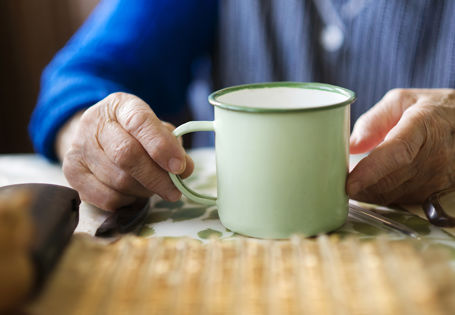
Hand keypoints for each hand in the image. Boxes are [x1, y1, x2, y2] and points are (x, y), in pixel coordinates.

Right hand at [59, 92, 193, 210]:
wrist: (93, 137)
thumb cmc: (132, 134)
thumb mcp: (154, 129)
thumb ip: (172, 145)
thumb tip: (184, 169)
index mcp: (120, 105)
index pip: (140, 122)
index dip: (162, 146)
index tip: (180, 166)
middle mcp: (94, 123)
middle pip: (127, 155)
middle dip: (157, 177)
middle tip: (174, 191)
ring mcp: (78, 148)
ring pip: (118, 180)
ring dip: (144, 190)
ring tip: (153, 188)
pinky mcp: (72, 173)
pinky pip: (106, 197)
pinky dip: (127, 200)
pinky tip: (133, 193)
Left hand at [347, 88, 454, 204]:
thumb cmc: (430, 109)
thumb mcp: (400, 101)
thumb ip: (372, 121)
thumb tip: (351, 145)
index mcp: (424, 125)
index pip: (397, 153)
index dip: (371, 171)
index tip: (349, 184)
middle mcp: (435, 155)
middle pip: (391, 180)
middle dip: (359, 187)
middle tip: (333, 183)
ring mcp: (439, 176)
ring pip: (394, 194)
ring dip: (367, 193)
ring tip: (349, 183)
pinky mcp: (435, 191)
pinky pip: (401, 199)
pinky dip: (380, 195)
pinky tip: (370, 186)